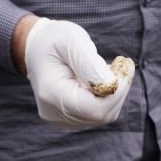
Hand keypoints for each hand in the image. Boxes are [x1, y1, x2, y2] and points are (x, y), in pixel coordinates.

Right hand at [18, 16, 133, 128]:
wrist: (37, 49)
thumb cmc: (54, 40)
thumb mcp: (71, 40)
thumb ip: (90, 63)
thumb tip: (111, 85)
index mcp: (51, 94)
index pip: (93, 109)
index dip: (115, 92)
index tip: (123, 66)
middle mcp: (54, 114)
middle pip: (101, 115)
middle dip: (118, 90)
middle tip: (123, 64)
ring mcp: (62, 120)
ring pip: (104, 116)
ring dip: (116, 93)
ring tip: (111, 68)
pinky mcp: (71, 120)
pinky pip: (100, 114)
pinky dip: (109, 97)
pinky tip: (102, 79)